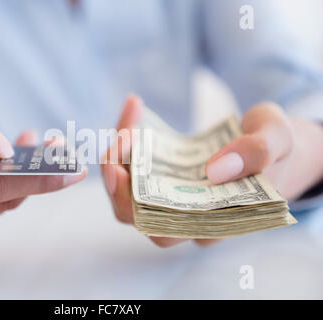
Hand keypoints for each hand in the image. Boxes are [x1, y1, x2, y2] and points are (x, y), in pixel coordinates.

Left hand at [101, 97, 322, 247]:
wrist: (268, 142)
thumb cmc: (275, 148)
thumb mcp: (278, 139)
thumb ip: (258, 153)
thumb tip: (216, 171)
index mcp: (215, 222)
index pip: (168, 229)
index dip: (142, 207)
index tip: (128, 170)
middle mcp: (187, 216)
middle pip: (136, 215)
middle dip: (118, 182)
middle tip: (122, 141)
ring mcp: (171, 196)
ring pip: (126, 194)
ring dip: (117, 160)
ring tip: (127, 125)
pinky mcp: (162, 175)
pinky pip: (132, 166)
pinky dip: (127, 141)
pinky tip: (134, 108)